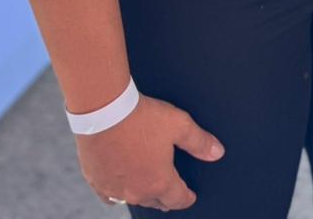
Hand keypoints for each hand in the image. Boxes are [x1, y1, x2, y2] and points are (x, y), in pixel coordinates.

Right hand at [76, 94, 223, 210]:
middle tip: (171, 191)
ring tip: (148, 185)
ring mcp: (114, 189)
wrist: (104, 110)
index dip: (187, 197)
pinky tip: (119, 188)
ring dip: (142, 193)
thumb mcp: (179, 124)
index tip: (190, 196)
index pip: (178, 199)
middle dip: (166, 197)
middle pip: (156, 201)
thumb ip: (199, 141)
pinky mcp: (96, 181)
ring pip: (133, 198)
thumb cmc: (140, 117)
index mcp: (159, 181)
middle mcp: (136, 191)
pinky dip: (117, 193)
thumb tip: (217, 153)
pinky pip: (109, 196)